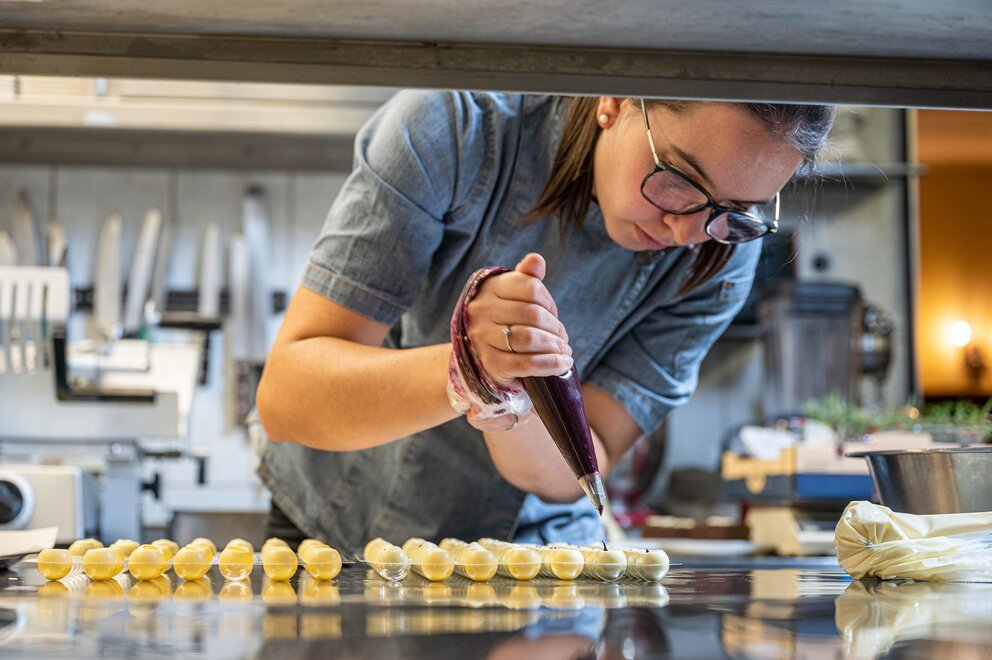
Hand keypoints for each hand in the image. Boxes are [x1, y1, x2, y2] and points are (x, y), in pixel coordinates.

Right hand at [465, 253, 572, 387]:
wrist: (483, 356)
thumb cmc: (506, 321)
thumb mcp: (515, 296)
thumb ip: (527, 277)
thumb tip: (536, 259)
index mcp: (490, 288)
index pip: (531, 288)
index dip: (550, 303)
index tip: (553, 315)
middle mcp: (482, 310)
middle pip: (532, 315)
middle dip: (555, 328)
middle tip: (563, 339)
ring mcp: (483, 338)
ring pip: (529, 339)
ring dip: (554, 347)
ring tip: (564, 351)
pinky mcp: (490, 364)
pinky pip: (526, 364)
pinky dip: (550, 364)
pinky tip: (563, 364)